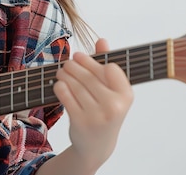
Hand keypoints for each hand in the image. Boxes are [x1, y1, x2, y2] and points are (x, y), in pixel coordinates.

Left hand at [52, 38, 132, 172]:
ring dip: (64, 73)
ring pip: (74, 83)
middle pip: (87, 74)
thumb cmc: (105, 110)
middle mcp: (114, 106)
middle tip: (67, 63)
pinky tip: (59, 84)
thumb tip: (102, 40)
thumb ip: (107, 64)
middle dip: (73, 65)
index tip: (81, 56)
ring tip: (61, 71)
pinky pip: (65, 94)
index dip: (92, 61)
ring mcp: (97, 115)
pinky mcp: (80, 121)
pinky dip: (59, 86)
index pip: (109, 67)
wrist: (97, 145)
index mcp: (126, 95)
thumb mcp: (112, 91)